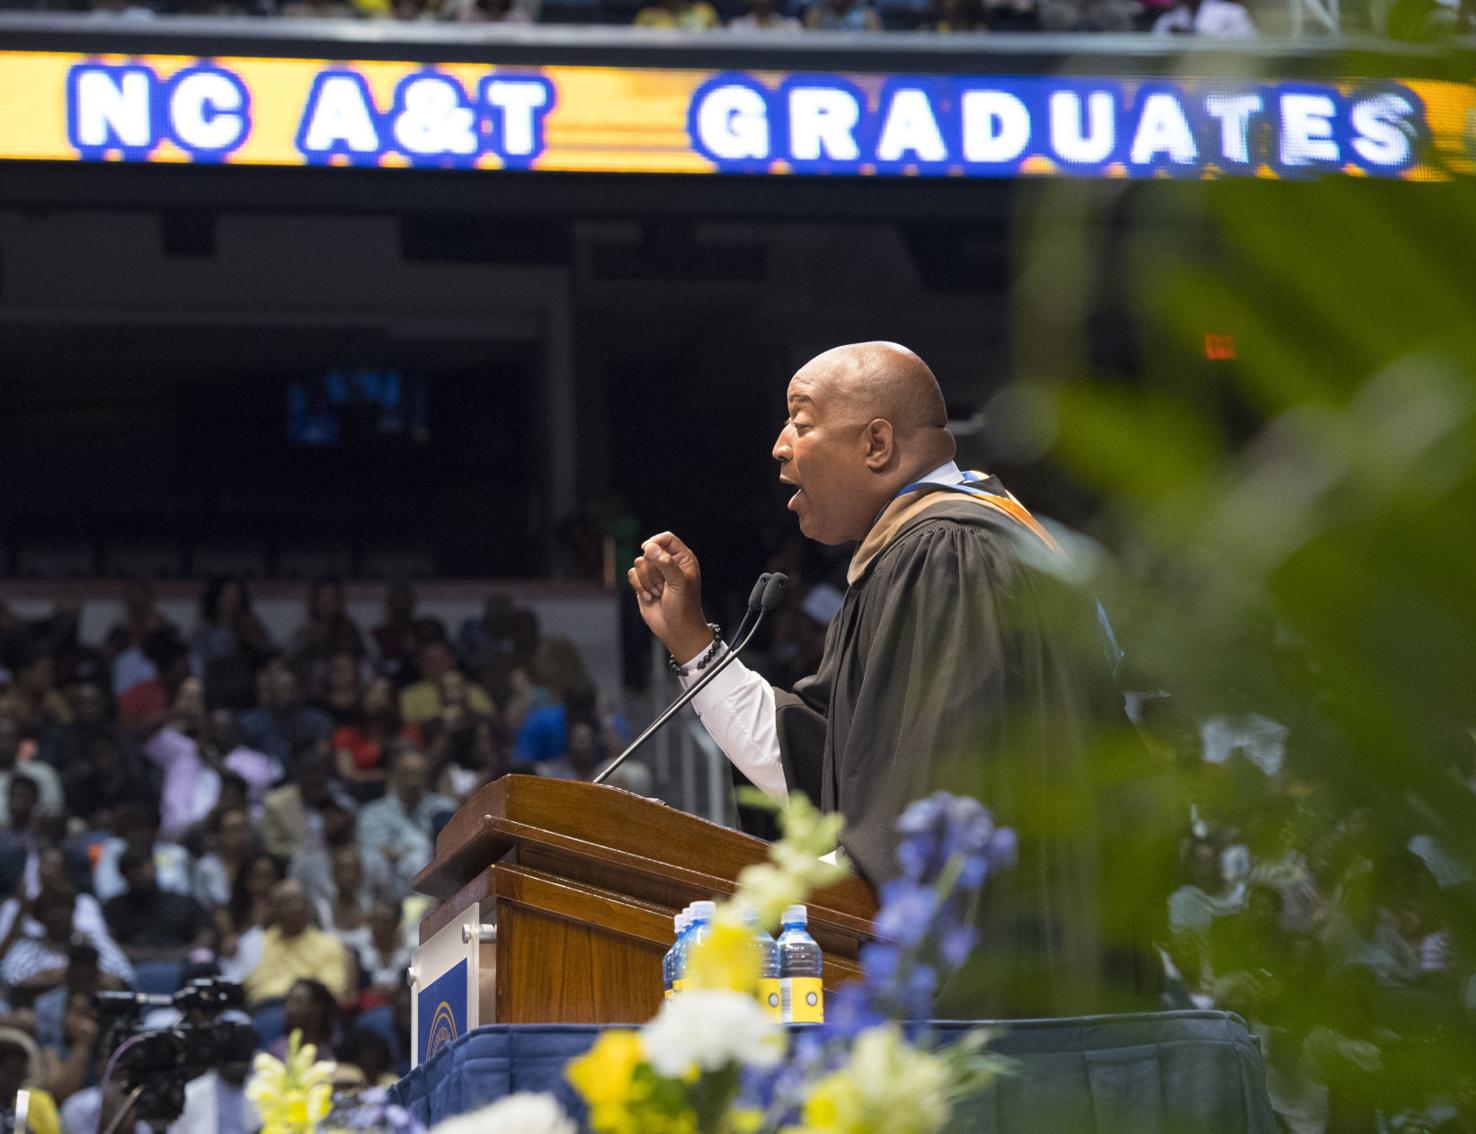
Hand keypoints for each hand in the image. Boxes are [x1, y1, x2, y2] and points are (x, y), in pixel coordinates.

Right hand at [627, 533, 712, 662]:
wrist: (676, 629)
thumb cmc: (684, 606)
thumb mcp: (679, 582)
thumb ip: (665, 563)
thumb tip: (649, 547)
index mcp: (682, 558)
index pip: (666, 538)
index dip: (656, 542)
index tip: (648, 551)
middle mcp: (668, 562)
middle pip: (649, 551)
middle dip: (653, 571)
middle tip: (664, 586)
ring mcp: (655, 573)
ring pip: (639, 563)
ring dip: (647, 581)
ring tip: (659, 593)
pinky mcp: (643, 583)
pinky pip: (632, 574)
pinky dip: (639, 587)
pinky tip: (650, 597)